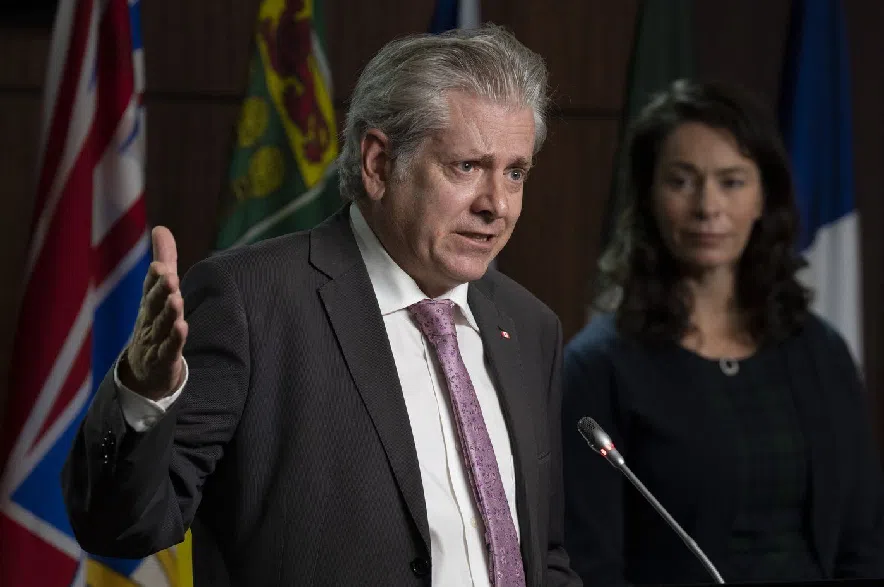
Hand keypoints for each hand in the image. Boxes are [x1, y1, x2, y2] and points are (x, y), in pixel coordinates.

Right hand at [120, 226, 188, 400]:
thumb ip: (164, 261)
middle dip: (160, 291)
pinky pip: (169, 350)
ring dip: (168, 314)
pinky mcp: (163, 361)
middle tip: (168, 277)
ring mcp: (154, 342)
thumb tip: (161, 228)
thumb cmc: (153, 324)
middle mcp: (149, 321)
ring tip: (177, 300)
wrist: (144, 372)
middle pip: (154, 305)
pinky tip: (183, 328)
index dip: (155, 279)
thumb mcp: (158, 293)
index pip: (150, 288)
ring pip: (161, 327)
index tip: (160, 267)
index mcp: (149, 304)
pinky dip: (174, 340)